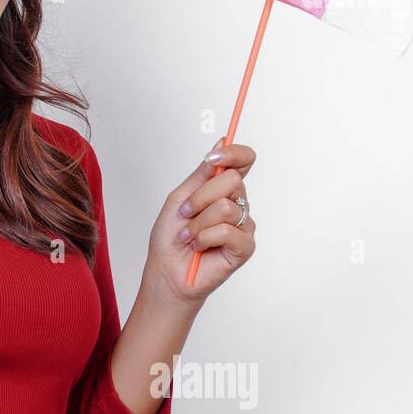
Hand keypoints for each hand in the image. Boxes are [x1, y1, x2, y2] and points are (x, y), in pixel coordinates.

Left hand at [142, 137, 257, 308]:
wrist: (167, 271)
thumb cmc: (171, 238)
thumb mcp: (180, 198)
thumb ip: (202, 174)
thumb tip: (220, 142)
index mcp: (222, 190)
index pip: (242, 161)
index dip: (235, 153)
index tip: (214, 155)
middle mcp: (236, 204)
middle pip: (232, 180)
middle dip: (200, 197)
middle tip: (185, 213)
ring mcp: (243, 225)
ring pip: (226, 207)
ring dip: (198, 222)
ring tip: (188, 235)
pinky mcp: (245, 246)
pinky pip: (227, 230)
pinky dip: (204, 238)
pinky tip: (198, 247)